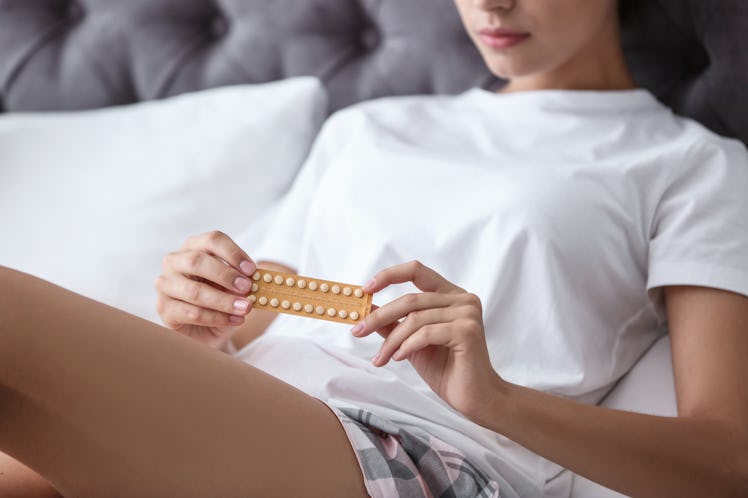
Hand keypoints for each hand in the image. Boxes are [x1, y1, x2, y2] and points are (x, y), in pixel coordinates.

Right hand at [155, 231, 255, 348]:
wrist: (207, 328)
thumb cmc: (220, 298)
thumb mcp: (233, 286)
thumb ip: (241, 280)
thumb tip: (254, 281)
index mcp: (194, 247)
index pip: (212, 240)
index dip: (233, 253)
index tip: (251, 270)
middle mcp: (174, 261)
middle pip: (197, 261)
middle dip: (225, 275)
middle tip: (247, 288)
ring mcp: (165, 285)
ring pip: (194, 291)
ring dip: (224, 301)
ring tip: (246, 308)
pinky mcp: (164, 309)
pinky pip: (192, 313)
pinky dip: (217, 317)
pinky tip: (236, 320)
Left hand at [350, 260, 501, 419]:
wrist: (474, 398)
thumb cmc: (447, 369)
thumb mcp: (412, 342)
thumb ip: (395, 323)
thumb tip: (367, 309)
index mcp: (451, 295)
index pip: (416, 271)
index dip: (388, 276)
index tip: (365, 289)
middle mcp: (462, 299)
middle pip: (410, 299)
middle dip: (379, 317)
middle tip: (358, 331)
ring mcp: (467, 313)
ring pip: (414, 319)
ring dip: (391, 341)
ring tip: (382, 358)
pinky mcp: (467, 331)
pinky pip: (425, 334)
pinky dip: (406, 347)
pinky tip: (400, 358)